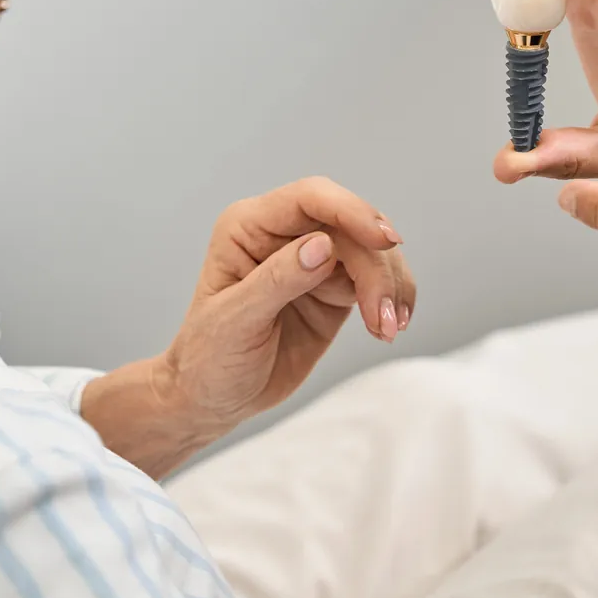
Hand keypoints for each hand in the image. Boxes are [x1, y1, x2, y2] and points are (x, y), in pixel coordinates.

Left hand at [84, 178, 413, 477]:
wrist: (213, 398)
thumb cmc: (208, 358)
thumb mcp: (234, 321)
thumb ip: (278, 280)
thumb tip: (324, 245)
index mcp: (248, 228)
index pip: (309, 199)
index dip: (351, 212)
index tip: (384, 241)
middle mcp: (282, 235)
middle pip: (349, 227)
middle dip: (376, 267)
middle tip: (383, 316)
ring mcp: (312, 260)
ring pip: (370, 252)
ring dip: (389, 286)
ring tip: (388, 329)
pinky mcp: (333, 289)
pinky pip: (374, 280)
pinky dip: (390, 300)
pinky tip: (389, 327)